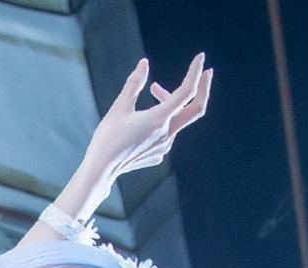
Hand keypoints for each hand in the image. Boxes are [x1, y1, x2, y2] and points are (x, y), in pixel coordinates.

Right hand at [84, 53, 211, 179]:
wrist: (101, 170)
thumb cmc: (107, 138)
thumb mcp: (119, 107)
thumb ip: (134, 84)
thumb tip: (144, 63)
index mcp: (159, 119)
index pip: (186, 92)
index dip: (195, 72)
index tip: (200, 57)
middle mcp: (167, 133)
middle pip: (196, 109)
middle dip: (203, 89)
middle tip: (206, 72)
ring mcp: (165, 146)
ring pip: (177, 119)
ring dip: (171, 102)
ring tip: (154, 90)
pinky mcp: (159, 153)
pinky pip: (168, 132)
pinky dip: (163, 119)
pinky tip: (146, 116)